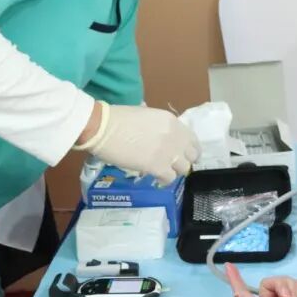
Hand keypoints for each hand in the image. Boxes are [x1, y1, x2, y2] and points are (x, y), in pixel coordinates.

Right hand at [75, 102, 199, 184]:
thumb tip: (159, 136)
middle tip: (173, 164)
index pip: (192, 139)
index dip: (189, 149)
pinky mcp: (157, 166)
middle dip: (184, 160)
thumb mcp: (146, 116)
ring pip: (184, 169)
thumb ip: (159, 127)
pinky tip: (157, 178)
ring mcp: (168, 152)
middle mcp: (175, 137)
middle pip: (192, 155)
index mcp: (172, 122)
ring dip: (174, 171)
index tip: (183, 154)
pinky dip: (164, 180)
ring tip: (163, 171)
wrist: (104, 128)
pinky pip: (170, 178)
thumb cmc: (118, 118)